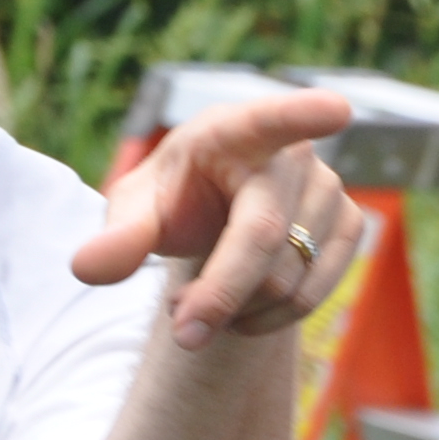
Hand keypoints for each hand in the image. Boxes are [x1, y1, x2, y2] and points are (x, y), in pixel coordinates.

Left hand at [74, 88, 362, 349]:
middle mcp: (292, 154)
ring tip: (205, 299)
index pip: (270, 120)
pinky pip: (312, 295)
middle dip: (218, 296)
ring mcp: (329, 188)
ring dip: (237, 311)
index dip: (303, 115)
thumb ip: (117, 237)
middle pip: (263, 239)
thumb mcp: (135, 211)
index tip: (336, 110)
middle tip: (179, 329)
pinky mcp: (350, 225)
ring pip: (288, 279)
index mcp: (234, 132)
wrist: (218, 213)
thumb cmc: (175, 200)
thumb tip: (88, 268)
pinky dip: (269, 319)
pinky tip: (242, 308)